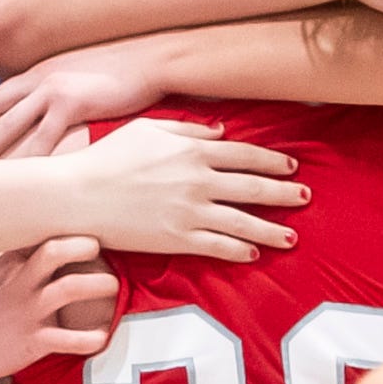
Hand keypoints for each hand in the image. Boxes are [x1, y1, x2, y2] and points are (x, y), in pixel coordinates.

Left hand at [0, 49, 171, 157]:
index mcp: (33, 77)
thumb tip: (45, 118)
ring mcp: (51, 91)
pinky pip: (42, 138)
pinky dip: (24, 160)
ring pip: (6, 129)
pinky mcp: (72, 102)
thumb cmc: (120, 72)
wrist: (151, 56)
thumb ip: (56, 96)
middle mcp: (35, 82)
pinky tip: (13, 181)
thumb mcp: (78, 79)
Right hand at [0, 238, 117, 383]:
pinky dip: (92, 338)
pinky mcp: (32, 341)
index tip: (86, 235)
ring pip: (70, 288)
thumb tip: (39, 245)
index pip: (42, 236)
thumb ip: (16, 260)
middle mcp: (20, 283)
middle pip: (56, 251)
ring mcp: (26, 311)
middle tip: (101, 254)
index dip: (69, 232)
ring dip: (100, 286)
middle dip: (86, 247)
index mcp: (10, 264)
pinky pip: (70, 338)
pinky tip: (102, 337)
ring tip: (113, 288)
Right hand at [59, 118, 304, 261]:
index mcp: (193, 152)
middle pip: (252, 187)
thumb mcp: (148, 130)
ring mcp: (189, 212)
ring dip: (270, 229)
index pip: (245, 155)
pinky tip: (253, 253)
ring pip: (242, 222)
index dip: (272, 161)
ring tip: (292, 236)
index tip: (291, 166)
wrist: (77, 194)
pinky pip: (216, 246)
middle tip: (305, 198)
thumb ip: (189, 130)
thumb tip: (222, 131)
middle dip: (283, 194)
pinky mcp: (175, 239)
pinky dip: (238, 250)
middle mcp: (198, 181)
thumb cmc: (107, 158)